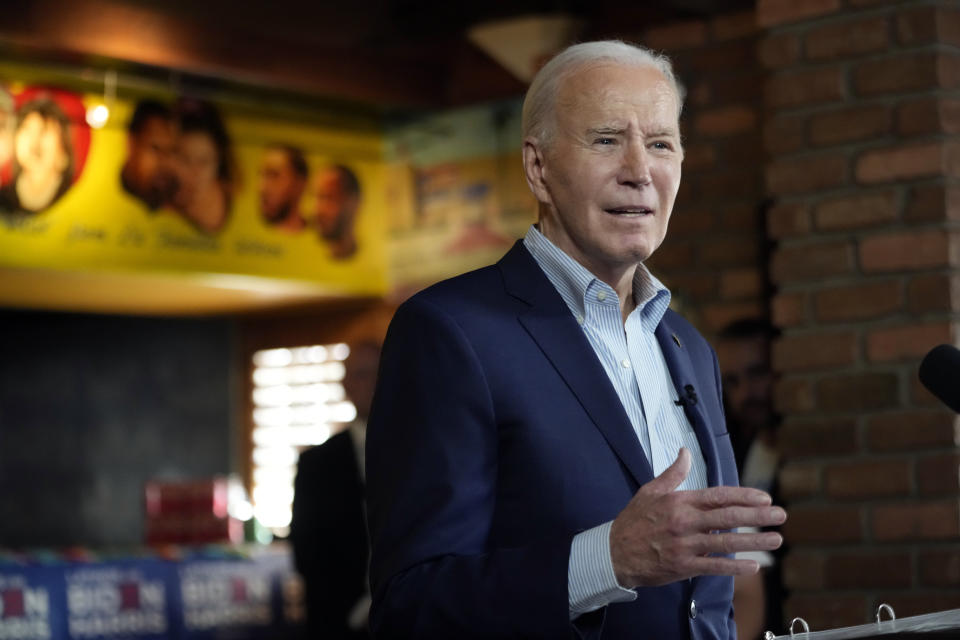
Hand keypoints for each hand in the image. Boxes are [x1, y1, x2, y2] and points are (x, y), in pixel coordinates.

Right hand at [609, 448, 785, 587]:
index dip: (744, 496)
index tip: (765, 497)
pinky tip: (753, 566)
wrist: (613, 552)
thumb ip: (673, 473)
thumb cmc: (634, 520)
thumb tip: (685, 452)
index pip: (718, 496)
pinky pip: (713, 567)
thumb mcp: (650, 491)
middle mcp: (684, 522)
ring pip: (725, 542)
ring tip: (776, 539)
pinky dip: (734, 567)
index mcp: (679, 502)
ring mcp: (684, 545)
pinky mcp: (683, 566)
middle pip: (727, 518)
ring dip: (754, 542)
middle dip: (757, 516)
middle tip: (781, 515)